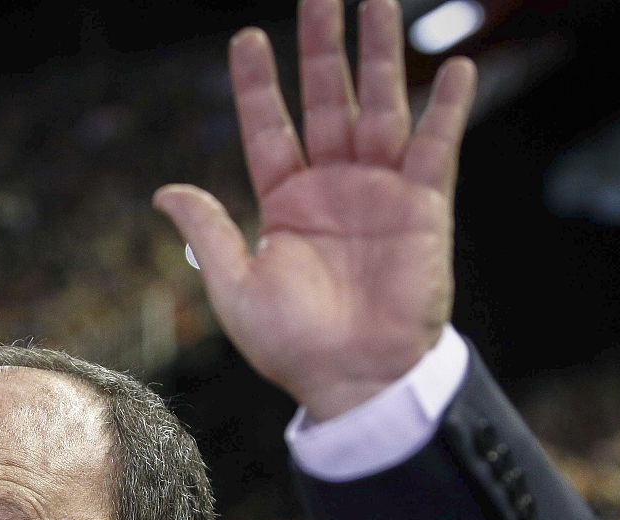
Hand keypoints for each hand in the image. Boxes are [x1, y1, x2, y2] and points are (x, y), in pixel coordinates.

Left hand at [154, 0, 475, 419]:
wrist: (355, 382)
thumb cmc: (294, 347)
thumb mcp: (235, 289)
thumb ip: (208, 233)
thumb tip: (164, 191)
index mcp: (284, 204)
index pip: (268, 128)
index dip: (257, 84)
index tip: (247, 38)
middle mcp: (332, 188)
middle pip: (326, 100)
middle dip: (322, 46)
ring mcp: (380, 193)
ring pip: (380, 108)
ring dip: (380, 56)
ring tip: (379, 2)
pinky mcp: (423, 209)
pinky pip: (437, 149)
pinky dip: (449, 109)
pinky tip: (455, 68)